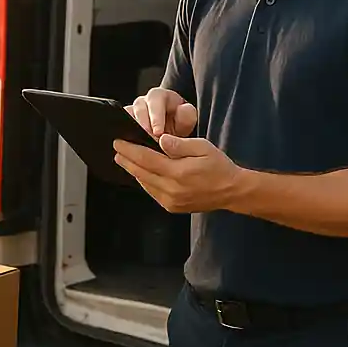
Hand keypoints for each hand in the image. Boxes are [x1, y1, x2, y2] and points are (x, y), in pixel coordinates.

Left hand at [113, 133, 241, 213]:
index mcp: (178, 172)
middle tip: (116, 149)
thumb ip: (179, 144)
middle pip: (141, 172)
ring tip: (124, 159)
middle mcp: (171, 189)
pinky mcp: (172, 207)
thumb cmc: (218, 166)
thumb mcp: (202, 147)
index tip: (118, 142)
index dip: (130, 150)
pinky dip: (144, 181)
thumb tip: (160, 140)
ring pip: (145, 183)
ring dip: (133, 170)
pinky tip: (140, 173)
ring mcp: (171, 200)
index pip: (146, 159)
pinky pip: (152, 192)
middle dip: (126, 160)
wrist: (231, 191)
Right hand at [125, 88, 196, 140]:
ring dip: (134, 132)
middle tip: (150, 140)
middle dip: (144, 126)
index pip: (155, 102)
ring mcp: (132, 112)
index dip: (156, 117)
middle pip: (138, 109)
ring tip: (142, 147)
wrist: (172, 128)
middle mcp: (143, 102)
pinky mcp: (126, 124)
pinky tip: (133, 149)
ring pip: (127, 118)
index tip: (159, 132)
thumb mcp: (187, 117)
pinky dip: (127, 138)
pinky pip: (122, 128)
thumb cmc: (179, 121)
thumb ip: (187, 114)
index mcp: (158, 96)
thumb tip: (183, 111)